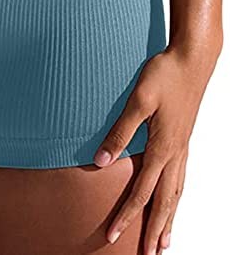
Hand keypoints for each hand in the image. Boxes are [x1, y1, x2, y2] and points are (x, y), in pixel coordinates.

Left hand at [93, 43, 219, 254]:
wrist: (193, 59)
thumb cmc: (164, 74)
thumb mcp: (138, 100)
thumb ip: (120, 132)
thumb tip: (102, 162)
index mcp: (162, 148)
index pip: (141, 192)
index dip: (126, 216)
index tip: (113, 236)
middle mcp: (175, 154)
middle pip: (164, 202)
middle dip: (154, 231)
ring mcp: (183, 148)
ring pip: (176, 193)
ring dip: (168, 219)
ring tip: (165, 242)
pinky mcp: (185, 140)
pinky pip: (181, 179)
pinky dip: (176, 197)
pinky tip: (173, 199)